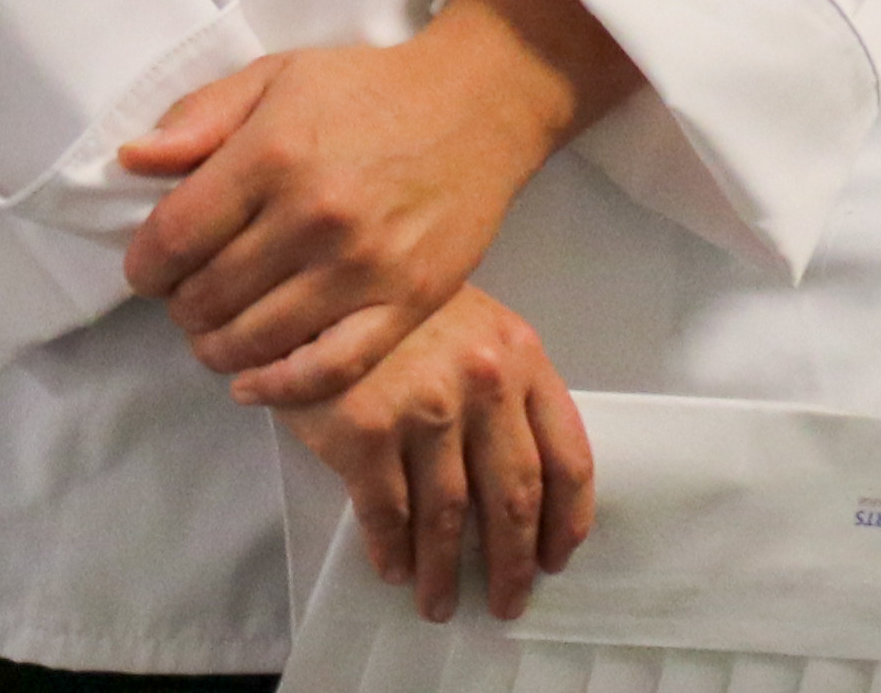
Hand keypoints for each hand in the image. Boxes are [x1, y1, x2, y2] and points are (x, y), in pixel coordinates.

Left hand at [120, 0, 638, 403]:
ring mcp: (363, 266)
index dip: (144, 264)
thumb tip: (130, 161)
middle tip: (185, 297)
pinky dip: (279, 388)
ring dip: (215, 347)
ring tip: (212, 334)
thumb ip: (200, 117)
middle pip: (208, 294)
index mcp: (273, 153)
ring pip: (257, 339)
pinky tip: (251, 382)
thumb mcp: (275, 77)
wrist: (476, 105)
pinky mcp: (407, 302)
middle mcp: (314, 215)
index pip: (174, 236)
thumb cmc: (367, 88)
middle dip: (180, 305)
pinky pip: (331, 368)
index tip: (146, 270)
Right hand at [289, 283, 599, 624]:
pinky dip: (392, 551)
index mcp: (520, 354)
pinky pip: (386, 513)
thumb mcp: (471, 324)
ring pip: (449, 516)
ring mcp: (425, 407)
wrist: (313, 277)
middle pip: (514, 499)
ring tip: (439, 602)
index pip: (567, 456)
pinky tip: (393, 569)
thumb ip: (503, 388)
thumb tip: (520, 489)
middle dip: (513, 563)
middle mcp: (482, 382)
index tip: (555, 559)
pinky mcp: (365, 430)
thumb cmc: (395, 306)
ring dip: (445, 572)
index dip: (566, 521)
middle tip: (507, 601)